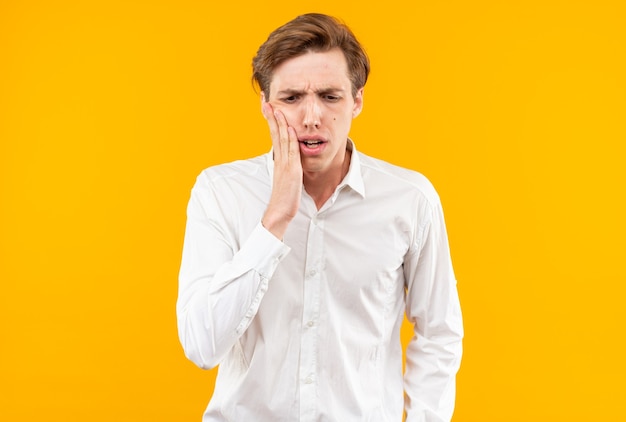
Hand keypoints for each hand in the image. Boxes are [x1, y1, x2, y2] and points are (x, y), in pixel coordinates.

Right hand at [261, 100, 301, 239]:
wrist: (280, 211)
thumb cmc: (284, 197)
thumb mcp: (286, 177)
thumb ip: (287, 166)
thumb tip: (289, 158)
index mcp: (278, 160)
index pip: (274, 135)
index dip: (271, 121)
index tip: (267, 107)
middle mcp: (279, 159)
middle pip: (274, 133)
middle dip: (270, 116)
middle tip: (265, 101)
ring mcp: (285, 164)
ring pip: (282, 139)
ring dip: (279, 123)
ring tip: (276, 108)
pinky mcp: (292, 171)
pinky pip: (291, 152)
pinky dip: (291, 139)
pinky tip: (290, 128)